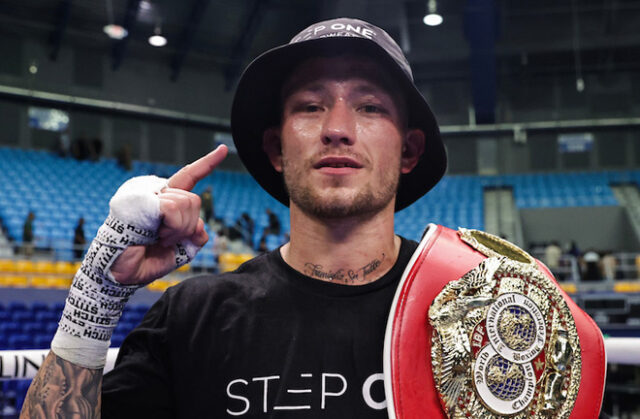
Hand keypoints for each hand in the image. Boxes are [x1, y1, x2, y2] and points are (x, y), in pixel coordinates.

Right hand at [110, 145, 227, 284]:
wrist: (121, 274)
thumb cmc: (146, 260)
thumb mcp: (181, 248)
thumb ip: (195, 234)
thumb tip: (201, 226)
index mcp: (165, 200)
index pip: (188, 177)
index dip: (207, 164)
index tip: (223, 148)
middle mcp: (155, 192)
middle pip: (194, 200)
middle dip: (187, 226)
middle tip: (165, 239)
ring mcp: (146, 193)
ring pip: (187, 203)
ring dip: (178, 229)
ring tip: (157, 238)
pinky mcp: (140, 199)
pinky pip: (174, 209)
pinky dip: (172, 228)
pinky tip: (154, 235)